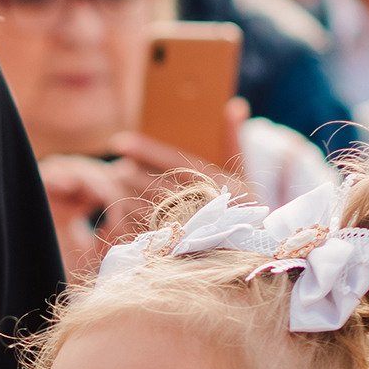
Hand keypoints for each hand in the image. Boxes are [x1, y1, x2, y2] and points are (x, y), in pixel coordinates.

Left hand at [42, 106, 251, 279]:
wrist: (256, 263)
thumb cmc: (247, 216)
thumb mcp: (245, 177)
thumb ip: (233, 141)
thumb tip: (234, 105)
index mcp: (219, 184)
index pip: (175, 161)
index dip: (145, 150)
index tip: (119, 143)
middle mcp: (206, 206)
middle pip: (155, 185)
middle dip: (129, 176)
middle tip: (114, 171)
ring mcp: (191, 232)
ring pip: (145, 210)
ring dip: (123, 199)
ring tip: (112, 191)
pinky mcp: (177, 254)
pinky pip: (141, 238)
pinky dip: (125, 227)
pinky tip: (115, 220)